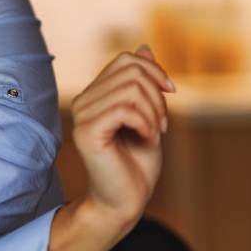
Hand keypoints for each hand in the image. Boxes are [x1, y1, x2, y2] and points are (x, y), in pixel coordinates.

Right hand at [71, 44, 173, 226]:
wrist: (126, 202)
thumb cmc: (137, 164)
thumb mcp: (149, 115)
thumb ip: (143, 83)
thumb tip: (143, 47)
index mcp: (95, 95)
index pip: (126, 59)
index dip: (154, 71)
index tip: (169, 94)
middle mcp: (83, 101)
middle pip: (131, 70)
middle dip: (158, 94)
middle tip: (162, 123)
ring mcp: (82, 116)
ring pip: (131, 88)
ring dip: (155, 112)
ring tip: (155, 132)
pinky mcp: (86, 132)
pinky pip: (124, 109)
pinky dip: (146, 122)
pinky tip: (147, 138)